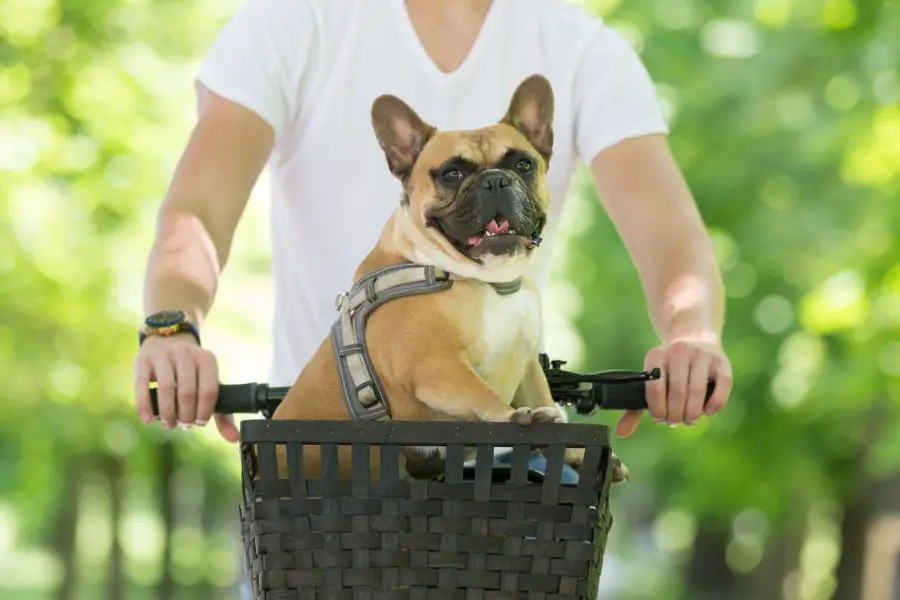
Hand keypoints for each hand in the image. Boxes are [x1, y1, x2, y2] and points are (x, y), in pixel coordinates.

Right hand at [133, 334, 238, 442]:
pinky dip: (145, 406)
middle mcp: (186, 354)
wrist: (168, 341)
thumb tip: (234, 438)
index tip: (199, 423)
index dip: (204, 412)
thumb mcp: (209, 383)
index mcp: (207, 360)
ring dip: (168, 413)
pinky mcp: (143, 360)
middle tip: (184, 425)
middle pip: (187, 392)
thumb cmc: (192, 371)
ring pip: (166, 389)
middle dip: (185, 415)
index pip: (209, 391)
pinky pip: (142, 386)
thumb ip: (222, 411)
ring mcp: (164, 355)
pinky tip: (148, 420)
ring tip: (169, 423)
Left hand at [616, 339, 732, 437]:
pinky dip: (714, 405)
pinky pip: (722, 387)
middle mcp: (679, 351)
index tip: (659, 418)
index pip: (654, 388)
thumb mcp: (650, 381)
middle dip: (675, 414)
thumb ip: (634, 407)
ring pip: (697, 390)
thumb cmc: (669, 370)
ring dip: (693, 412)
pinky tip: (707, 412)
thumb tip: (622, 432)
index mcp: (656, 354)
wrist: (696, 339)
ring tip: (689, 419)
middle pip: (677, 392)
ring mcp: (702, 354)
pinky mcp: (722, 361)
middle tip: (675, 422)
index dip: (657, 409)